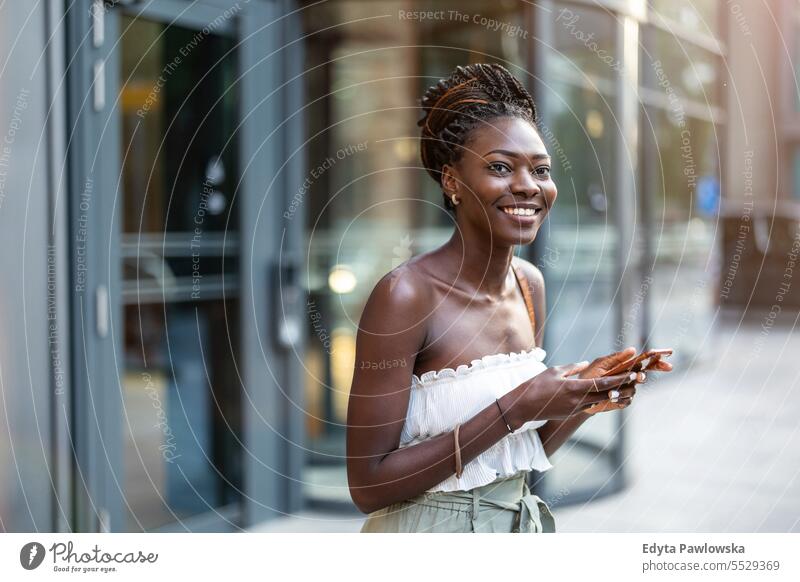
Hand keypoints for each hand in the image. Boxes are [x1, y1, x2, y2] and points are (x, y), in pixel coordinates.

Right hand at [500, 361, 639, 424]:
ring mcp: (576, 409)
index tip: (633, 372)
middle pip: (607, 394)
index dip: (620, 378)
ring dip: (614, 394)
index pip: (603, 384)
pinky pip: (592, 405)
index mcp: (575, 389)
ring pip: (601, 401)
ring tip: (627, 386)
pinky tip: (608, 394)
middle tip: (637, 379)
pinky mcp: (572, 414)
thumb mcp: (554, 371)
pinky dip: (601, 399)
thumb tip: (586, 364)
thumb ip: (573, 368)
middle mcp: (579, 401)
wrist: (523, 407)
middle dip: (624, 387)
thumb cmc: (536, 386)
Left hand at [575, 346, 673, 412]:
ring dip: (622, 390)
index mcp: (626, 365)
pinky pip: (627, 399)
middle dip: (647, 375)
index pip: (645, 360)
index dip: (657, 357)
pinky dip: (618, 398)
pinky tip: (609, 397)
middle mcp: (630, 377)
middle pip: (646, 374)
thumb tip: (633, 349)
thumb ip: (616, 358)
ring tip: (609, 392)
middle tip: (640, 377)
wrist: (580, 395)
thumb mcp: (601, 364)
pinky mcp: (624, 400)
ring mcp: (628, 389)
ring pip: (633, 389)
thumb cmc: (590, 376)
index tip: (668, 353)